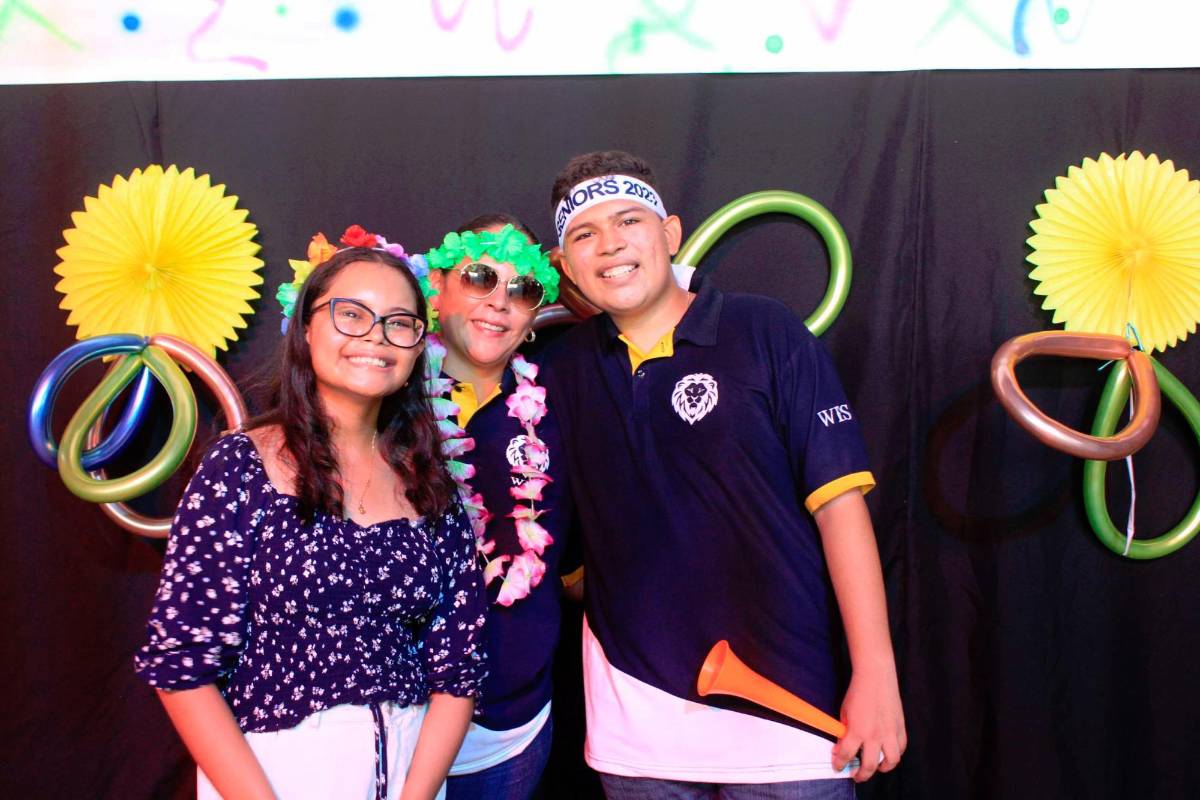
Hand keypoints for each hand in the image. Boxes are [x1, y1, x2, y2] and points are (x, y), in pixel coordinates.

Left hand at [831, 667, 905, 781]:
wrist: (876, 676)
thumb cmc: (858, 693)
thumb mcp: (844, 713)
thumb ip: (843, 732)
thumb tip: (840, 748)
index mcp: (857, 731)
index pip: (846, 755)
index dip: (839, 764)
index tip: (838, 766)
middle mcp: (875, 735)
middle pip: (869, 766)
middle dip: (861, 774)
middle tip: (857, 775)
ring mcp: (890, 732)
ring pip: (891, 761)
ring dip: (883, 768)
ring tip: (877, 767)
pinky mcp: (900, 727)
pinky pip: (900, 748)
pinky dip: (895, 754)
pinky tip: (888, 753)